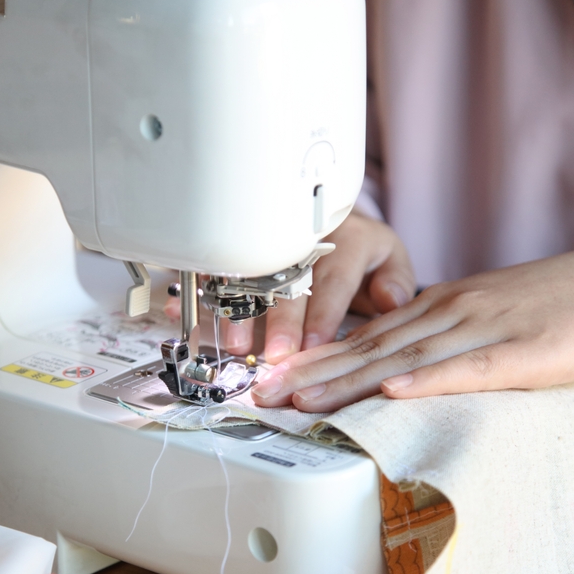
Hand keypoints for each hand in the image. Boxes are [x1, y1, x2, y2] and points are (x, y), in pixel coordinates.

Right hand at [165, 211, 415, 363]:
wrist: (324, 218)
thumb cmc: (357, 250)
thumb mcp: (388, 257)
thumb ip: (394, 281)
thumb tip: (392, 300)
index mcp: (346, 238)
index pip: (335, 277)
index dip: (323, 312)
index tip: (315, 344)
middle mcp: (302, 236)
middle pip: (289, 279)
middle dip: (280, 320)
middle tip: (275, 355)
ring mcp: (264, 239)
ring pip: (248, 275)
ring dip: (239, 312)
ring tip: (236, 345)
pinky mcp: (236, 246)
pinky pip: (214, 269)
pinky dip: (199, 294)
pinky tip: (178, 312)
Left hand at [251, 237, 573, 411]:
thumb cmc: (556, 306)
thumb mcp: (485, 317)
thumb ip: (441, 341)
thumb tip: (396, 368)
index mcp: (438, 306)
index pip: (363, 335)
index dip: (313, 357)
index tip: (271, 377)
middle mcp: (449, 311)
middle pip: (368, 346)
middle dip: (311, 372)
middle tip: (262, 393)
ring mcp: (484, 327)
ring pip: (403, 357)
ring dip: (349, 380)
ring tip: (303, 400)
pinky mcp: (523, 350)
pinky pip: (467, 367)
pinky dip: (426, 379)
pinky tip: (392, 390)